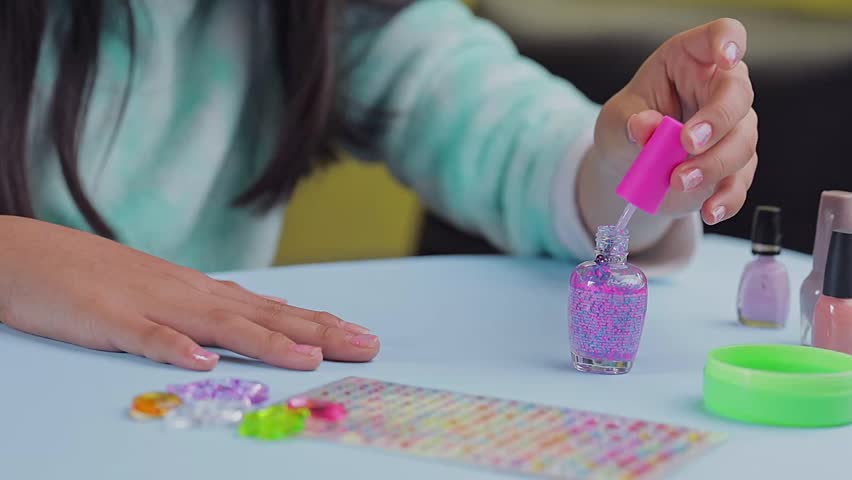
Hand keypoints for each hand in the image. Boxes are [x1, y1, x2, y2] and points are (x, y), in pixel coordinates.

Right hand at [0, 216, 378, 369]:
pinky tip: (200, 362)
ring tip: (308, 359)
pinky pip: (143, 337)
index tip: (362, 336)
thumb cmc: (100, 277)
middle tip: (365, 346)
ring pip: (218, 325)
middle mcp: (189, 295)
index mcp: (203, 292)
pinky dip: (173, 348)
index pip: (274, 310)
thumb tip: (271, 310)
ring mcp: (150, 305)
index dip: (320, 324)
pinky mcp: (108, 320)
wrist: (27, 252)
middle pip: (264, 316)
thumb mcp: (169, 290)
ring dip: (266, 341)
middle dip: (318, 333)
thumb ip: (219, 305)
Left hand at [586, 18, 755, 228]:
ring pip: (743, 141)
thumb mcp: (615, 120)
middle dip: (716, 121)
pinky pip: (740, 181)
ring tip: (677, 180)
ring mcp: (732, 129)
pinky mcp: (734, 167)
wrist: (629, 167)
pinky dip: (726, 198)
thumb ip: (629, 122)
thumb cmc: (626, 127)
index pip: (721, 36)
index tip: (726, 57)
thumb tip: (645, 127)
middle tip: (687, 143)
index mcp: (690, 62)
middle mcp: (719, 90)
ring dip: (713, 164)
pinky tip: (710, 210)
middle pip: (738, 95)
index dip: (728, 42)